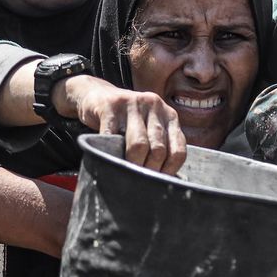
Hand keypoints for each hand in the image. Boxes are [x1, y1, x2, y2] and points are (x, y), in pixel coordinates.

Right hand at [54, 74, 186, 173]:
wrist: (97, 96)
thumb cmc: (126, 121)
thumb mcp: (149, 128)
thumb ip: (159, 145)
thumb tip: (163, 180)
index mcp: (170, 115)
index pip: (178, 150)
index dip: (169, 171)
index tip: (158, 181)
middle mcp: (155, 106)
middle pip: (158, 149)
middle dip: (149, 170)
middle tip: (140, 181)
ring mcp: (133, 103)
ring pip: (138, 144)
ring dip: (132, 164)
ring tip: (127, 174)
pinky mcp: (110, 106)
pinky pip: (112, 136)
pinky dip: (109, 151)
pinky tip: (108, 158)